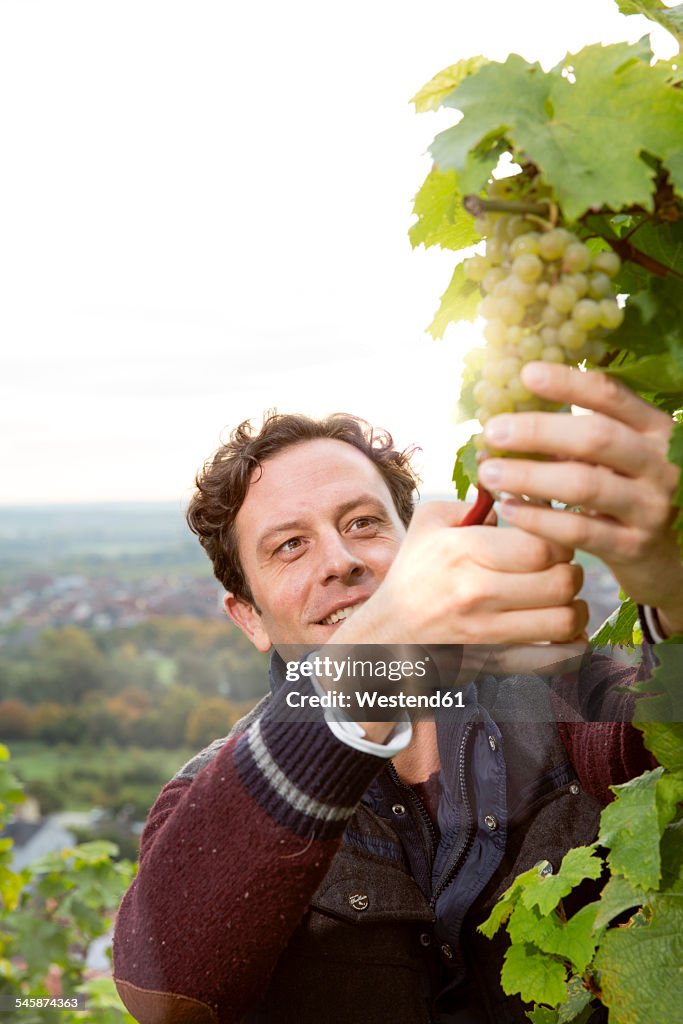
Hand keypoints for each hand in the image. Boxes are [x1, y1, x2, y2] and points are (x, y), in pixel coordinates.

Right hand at [333, 499, 586, 646]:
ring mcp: (486, 632)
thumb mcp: (429, 524)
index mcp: (461, 551)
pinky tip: (562, 632)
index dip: (560, 537)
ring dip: (575, 608)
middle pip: (562, 580)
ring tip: (564, 599)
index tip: (552, 538)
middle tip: (563, 568)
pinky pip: (556, 659)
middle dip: (573, 571)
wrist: (386, 636)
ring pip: (565, 619)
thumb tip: (519, 493)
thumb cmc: (413, 574)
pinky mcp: (495, 663)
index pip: (541, 544)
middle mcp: (474, 592)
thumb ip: (473, 502)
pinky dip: (570, 646)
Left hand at [478, 362, 682, 635]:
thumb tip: (506, 415)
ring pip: (584, 484)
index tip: (526, 374)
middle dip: (538, 430)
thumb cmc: (623, 493)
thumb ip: (573, 435)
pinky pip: (578, 530)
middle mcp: (660, 463)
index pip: (612, 396)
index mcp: (654, 429)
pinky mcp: (632, 545)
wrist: (661, 556)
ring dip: (530, 476)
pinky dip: (538, 518)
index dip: (569, 383)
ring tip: (490, 472)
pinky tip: (508, 509)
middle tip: (493, 430)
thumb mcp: (611, 458)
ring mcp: (650, 506)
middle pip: (596, 437)